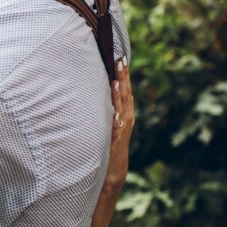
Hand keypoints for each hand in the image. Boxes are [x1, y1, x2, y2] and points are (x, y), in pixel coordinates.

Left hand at [84, 57, 134, 226]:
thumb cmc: (75, 199)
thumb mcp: (79, 169)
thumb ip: (77, 149)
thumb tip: (59, 126)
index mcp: (111, 150)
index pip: (117, 112)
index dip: (118, 90)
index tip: (114, 65)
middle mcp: (118, 153)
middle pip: (124, 113)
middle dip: (123, 86)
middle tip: (118, 59)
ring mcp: (118, 163)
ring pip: (125, 126)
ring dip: (123, 100)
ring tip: (119, 76)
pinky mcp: (114, 173)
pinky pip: (118, 145)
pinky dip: (120, 126)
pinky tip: (118, 110)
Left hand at [106, 58, 133, 190]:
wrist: (113, 169)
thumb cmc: (109, 141)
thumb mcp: (109, 121)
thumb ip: (107, 105)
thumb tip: (101, 87)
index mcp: (124, 111)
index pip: (124, 89)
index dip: (123, 74)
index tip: (120, 57)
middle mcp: (125, 118)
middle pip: (125, 94)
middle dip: (123, 78)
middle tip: (119, 60)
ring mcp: (122, 129)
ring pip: (122, 108)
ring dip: (119, 95)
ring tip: (116, 80)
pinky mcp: (115, 141)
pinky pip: (116, 129)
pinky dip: (116, 120)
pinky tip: (114, 112)